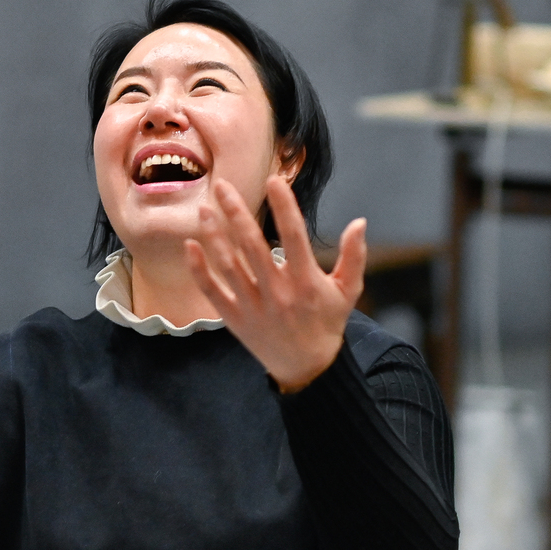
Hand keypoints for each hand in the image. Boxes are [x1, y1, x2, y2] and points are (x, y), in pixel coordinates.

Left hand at [185, 176, 366, 392]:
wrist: (307, 368)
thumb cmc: (327, 323)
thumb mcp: (348, 292)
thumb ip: (353, 257)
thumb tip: (360, 222)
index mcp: (306, 282)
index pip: (294, 237)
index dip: (284, 207)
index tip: (274, 180)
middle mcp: (277, 293)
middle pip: (252, 246)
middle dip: (236, 213)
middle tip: (223, 185)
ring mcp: (253, 307)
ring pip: (228, 265)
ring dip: (214, 235)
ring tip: (203, 209)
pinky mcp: (234, 319)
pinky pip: (211, 291)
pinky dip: (199, 269)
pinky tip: (190, 245)